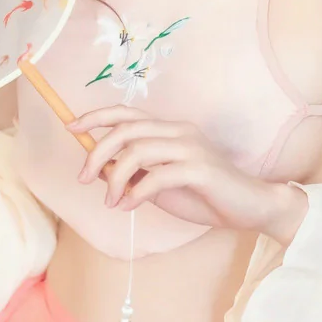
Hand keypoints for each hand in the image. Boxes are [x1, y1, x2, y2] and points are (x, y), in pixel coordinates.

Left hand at [67, 107, 306, 239]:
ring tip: (112, 201)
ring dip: (115, 178)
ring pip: (137, 152)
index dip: (96, 117)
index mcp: (170, 129)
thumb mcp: (161, 184)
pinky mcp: (199, 169)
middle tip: (85, 179)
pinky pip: (157, 176)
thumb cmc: (205, 195)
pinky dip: (136, 193)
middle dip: (97, 154)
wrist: (250, 207)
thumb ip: (136, 174)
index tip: (71, 128)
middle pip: (125, 130)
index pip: (127, 114)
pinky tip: (130, 206)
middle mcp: (179, 131)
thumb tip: (101, 172)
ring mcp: (190, 147)